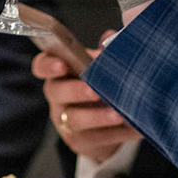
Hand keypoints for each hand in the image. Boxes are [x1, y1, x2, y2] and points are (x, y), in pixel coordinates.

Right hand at [33, 46, 140, 161]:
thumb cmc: (98, 86)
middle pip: (56, 93)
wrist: (101, 125)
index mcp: (59, 74)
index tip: (61, 64)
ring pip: (75, 120)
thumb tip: (111, 36)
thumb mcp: (98, 68)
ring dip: (98, 116)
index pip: (42, 66)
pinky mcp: (80, 142)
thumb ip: (103, 53)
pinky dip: (119, 133)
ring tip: (118, 114)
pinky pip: (97, 138)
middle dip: (76, 91)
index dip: (48, 65)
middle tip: (94, 91)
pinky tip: (135, 127)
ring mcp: (65, 122)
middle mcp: (57, 98)